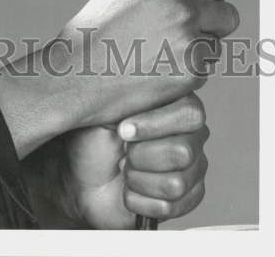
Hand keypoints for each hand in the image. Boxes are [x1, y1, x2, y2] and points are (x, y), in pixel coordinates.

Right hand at [55, 0, 236, 128]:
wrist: (76, 77)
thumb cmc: (91, 35)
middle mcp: (181, 10)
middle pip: (228, 14)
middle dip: (216, 21)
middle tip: (199, 27)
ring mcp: (188, 44)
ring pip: (215, 45)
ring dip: (199, 49)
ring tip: (163, 53)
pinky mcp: (190, 75)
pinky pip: (202, 70)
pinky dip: (187, 71)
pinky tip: (158, 70)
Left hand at [62, 94, 208, 228]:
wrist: (81, 180)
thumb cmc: (93, 140)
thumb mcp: (103, 108)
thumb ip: (125, 91)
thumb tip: (132, 68)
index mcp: (176, 106)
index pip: (190, 113)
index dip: (154, 125)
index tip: (123, 130)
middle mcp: (191, 136)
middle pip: (183, 152)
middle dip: (140, 156)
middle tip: (123, 152)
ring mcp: (193, 170)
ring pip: (175, 183)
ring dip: (138, 179)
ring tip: (126, 170)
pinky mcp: (187, 200)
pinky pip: (170, 207)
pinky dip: (139, 200)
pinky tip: (131, 190)